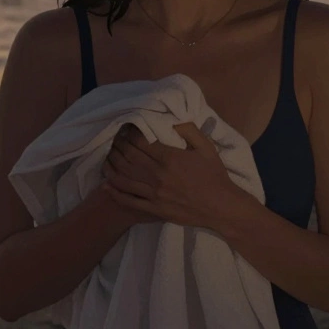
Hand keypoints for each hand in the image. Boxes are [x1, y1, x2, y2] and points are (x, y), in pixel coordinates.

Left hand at [101, 121, 245, 230]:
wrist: (221, 207)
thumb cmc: (214, 175)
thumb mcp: (206, 147)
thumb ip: (188, 130)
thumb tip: (171, 118)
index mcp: (170, 158)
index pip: (140, 142)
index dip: (129, 133)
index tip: (125, 128)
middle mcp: (158, 175)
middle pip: (129, 157)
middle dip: (118, 146)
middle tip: (114, 139)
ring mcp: (154, 194)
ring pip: (124, 178)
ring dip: (112, 165)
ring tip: (108, 157)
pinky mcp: (154, 209)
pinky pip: (129, 201)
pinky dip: (115, 192)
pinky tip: (106, 184)